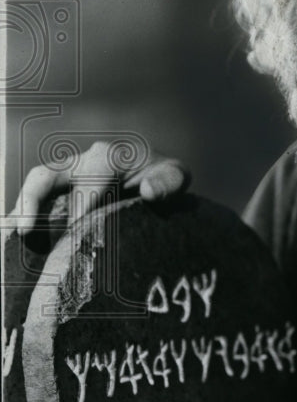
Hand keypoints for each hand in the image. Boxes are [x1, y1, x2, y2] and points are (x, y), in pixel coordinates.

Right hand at [9, 140, 189, 235]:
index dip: (82, 205)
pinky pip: (35, 205)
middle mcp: (79, 164)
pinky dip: (25, 220)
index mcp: (107, 157)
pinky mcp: (58, 196)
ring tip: (15, 239)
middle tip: (24, 231)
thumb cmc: (164, 179)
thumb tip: (148, 191)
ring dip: (21, 213)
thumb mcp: (175, 176)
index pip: (88, 179)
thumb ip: (169, 182)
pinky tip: (16, 244)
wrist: (155, 181)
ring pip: (34, 191)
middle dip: (32, 200)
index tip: (80, 233)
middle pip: (45, 176)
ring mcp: (65, 180)